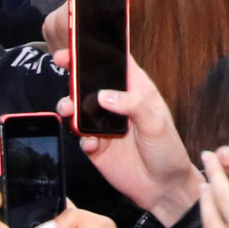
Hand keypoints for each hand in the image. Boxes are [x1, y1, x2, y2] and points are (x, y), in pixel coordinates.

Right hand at [49, 57, 197, 223]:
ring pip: (78, 106)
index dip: (99, 48)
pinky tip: (91, 143)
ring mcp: (103, 124)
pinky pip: (79, 136)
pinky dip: (80, 137)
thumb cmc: (168, 151)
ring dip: (69, 104)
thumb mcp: (157, 124)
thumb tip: (104, 95)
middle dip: (73, 70)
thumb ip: (133, 106)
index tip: (82, 39)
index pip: (117, 62)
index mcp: (136, 90)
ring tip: (68, 108)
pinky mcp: (95, 145)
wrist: (163, 188)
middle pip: (90, 80)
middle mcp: (117, 104)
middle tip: (60, 60)